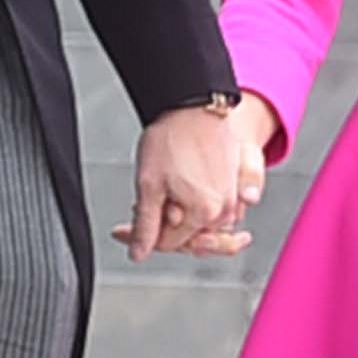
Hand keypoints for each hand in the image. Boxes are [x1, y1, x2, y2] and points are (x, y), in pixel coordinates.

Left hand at [116, 101, 266, 261]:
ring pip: (202, 227)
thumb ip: (145, 225)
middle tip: (136, 216)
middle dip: (161, 230)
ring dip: (179, 220)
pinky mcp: (236, 185)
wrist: (194, 104)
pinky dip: (196, 210)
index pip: (168, 243)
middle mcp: (225, 210)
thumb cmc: (173, 136)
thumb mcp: (149, 185)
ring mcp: (234, 198)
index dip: (141, 238)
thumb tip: (138, 253)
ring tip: (159, 200)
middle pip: (188, 238)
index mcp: (205, 213)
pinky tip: (177, 198)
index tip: (122, 229)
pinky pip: (216, 211)